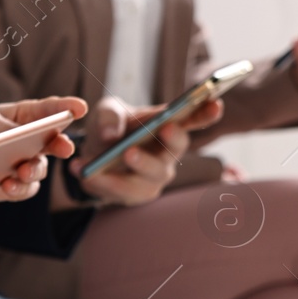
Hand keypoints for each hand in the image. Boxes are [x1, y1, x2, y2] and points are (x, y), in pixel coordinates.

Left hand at [0, 96, 86, 201]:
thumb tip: (18, 132)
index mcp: (21, 117)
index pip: (48, 111)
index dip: (65, 108)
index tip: (80, 108)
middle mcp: (27, 142)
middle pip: (52, 143)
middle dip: (61, 145)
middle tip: (63, 148)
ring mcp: (20, 165)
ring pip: (39, 170)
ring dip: (35, 170)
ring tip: (23, 170)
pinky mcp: (9, 187)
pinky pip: (23, 190)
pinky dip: (19, 189)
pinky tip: (8, 185)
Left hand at [71, 95, 223, 207]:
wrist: (92, 153)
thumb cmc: (109, 127)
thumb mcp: (106, 112)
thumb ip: (109, 117)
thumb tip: (111, 136)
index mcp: (169, 126)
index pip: (194, 119)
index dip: (207, 113)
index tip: (216, 104)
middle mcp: (168, 153)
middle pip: (177, 147)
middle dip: (173, 138)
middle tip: (165, 127)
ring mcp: (155, 177)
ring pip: (152, 175)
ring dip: (140, 164)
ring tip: (126, 152)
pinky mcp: (136, 195)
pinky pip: (121, 191)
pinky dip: (100, 181)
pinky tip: (81, 170)